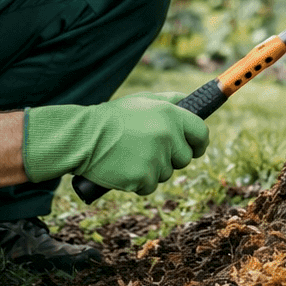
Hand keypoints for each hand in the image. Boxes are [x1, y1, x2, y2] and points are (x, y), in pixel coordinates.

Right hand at [23, 92, 207, 195]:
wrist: (83, 137)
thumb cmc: (113, 118)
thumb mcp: (143, 100)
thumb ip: (170, 100)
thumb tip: (190, 101)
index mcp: (171, 115)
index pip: (201, 133)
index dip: (199, 143)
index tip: (194, 148)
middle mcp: (168, 136)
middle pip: (185, 158)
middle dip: (171, 157)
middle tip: (148, 150)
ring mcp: (156, 158)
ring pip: (166, 173)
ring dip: (152, 169)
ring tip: (131, 155)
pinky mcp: (143, 178)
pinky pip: (150, 186)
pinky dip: (138, 182)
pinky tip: (124, 168)